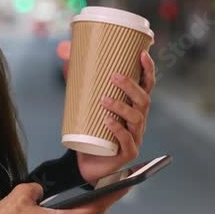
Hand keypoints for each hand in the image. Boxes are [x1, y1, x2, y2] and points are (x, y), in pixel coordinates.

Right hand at [0, 183, 130, 213]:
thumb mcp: (22, 195)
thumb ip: (36, 188)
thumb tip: (40, 190)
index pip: (94, 209)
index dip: (110, 196)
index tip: (123, 186)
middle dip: (106, 202)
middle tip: (117, 186)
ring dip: (94, 208)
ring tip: (102, 192)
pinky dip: (81, 212)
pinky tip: (78, 202)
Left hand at [77, 49, 156, 183]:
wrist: (82, 162)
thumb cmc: (88, 130)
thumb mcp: (84, 101)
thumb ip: (78, 78)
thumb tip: (66, 52)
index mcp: (133, 106)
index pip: (147, 85)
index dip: (148, 70)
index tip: (142, 54)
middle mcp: (138, 120)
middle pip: (144, 100)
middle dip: (131, 86)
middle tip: (114, 76)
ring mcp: (135, 137)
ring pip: (137, 118)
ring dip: (121, 106)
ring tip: (104, 100)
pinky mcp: (128, 153)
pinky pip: (127, 139)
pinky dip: (118, 129)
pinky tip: (107, 121)